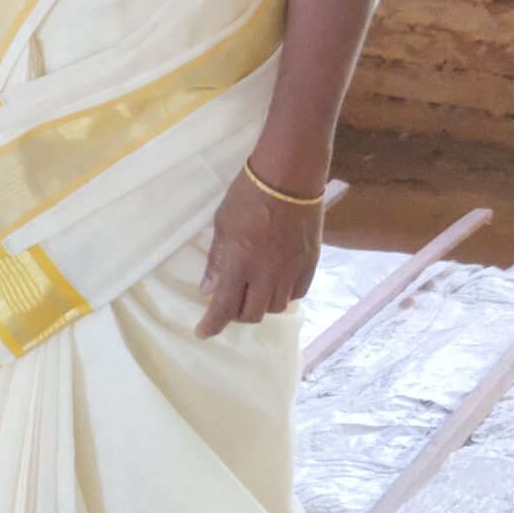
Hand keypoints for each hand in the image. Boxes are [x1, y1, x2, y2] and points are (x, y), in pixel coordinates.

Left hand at [196, 163, 324, 336]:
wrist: (290, 179)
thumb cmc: (247, 196)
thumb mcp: (223, 224)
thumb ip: (218, 260)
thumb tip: (210, 289)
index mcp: (240, 265)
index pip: (225, 307)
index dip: (213, 324)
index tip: (203, 332)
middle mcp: (267, 276)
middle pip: (252, 314)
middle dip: (236, 315)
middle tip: (229, 304)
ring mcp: (291, 272)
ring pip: (276, 307)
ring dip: (260, 305)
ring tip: (252, 292)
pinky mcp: (310, 265)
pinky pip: (296, 294)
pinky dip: (283, 295)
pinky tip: (275, 285)